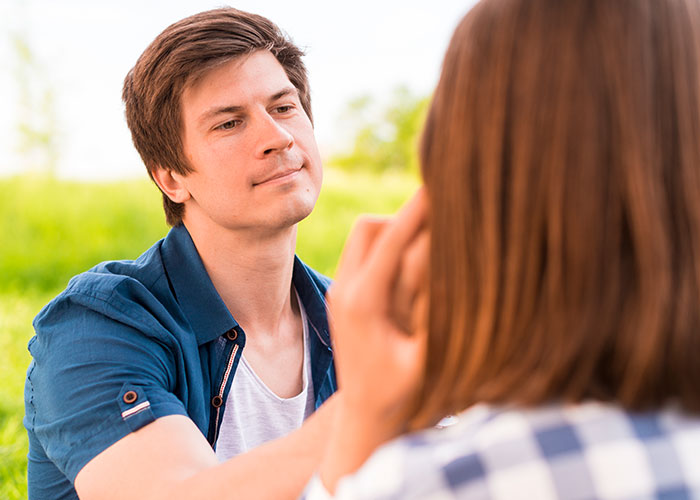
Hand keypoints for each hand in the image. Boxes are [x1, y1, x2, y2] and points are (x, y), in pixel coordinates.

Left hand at [327, 189, 428, 428]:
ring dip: (395, 230)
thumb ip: (440, 316)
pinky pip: (362, 253)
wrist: (365, 419)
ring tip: (430, 237)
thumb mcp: (427, 362)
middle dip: (404, 216)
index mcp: (363, 303)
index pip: (391, 240)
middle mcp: (344, 291)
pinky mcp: (343, 296)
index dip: (417, 210)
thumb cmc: (401, 397)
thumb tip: (458, 270)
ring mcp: (340, 292)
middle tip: (440, 212)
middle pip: (370, 228)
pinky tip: (413, 257)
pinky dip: (387, 245)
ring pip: (363, 237)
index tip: (438, 183)